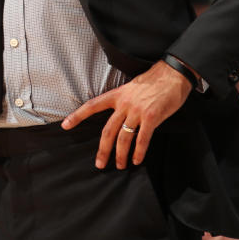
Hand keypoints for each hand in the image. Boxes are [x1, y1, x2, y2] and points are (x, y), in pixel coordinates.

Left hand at [61, 59, 191, 168]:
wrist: (173, 74)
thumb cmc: (153, 81)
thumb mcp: (131, 87)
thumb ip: (123, 101)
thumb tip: (119, 117)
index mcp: (117, 95)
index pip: (92, 106)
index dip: (78, 116)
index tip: (65, 125)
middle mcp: (124, 104)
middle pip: (108, 131)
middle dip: (103, 150)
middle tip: (100, 164)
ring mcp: (137, 111)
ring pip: (123, 137)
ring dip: (121, 154)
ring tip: (120, 165)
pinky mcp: (152, 117)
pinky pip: (142, 139)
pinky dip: (139, 151)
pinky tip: (137, 160)